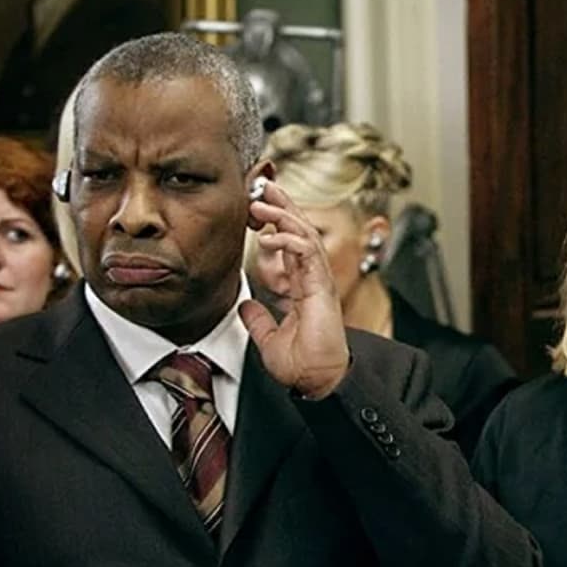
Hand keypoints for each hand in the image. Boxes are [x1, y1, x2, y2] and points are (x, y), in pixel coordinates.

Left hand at [238, 179, 350, 397]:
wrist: (317, 380)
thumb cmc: (302, 365)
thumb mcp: (268, 338)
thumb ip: (259, 319)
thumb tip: (244, 306)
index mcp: (303, 287)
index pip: (292, 245)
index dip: (277, 225)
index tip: (257, 210)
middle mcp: (314, 279)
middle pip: (301, 232)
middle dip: (284, 207)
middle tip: (265, 186)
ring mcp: (320, 281)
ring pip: (306, 236)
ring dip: (284, 215)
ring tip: (262, 201)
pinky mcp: (321, 287)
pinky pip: (307, 254)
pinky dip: (289, 240)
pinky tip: (269, 235)